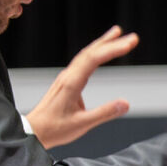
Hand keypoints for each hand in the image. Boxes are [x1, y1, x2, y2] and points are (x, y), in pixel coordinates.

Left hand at [25, 26, 137, 146]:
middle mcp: (68, 76)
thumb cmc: (55, 129)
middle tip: (132, 38)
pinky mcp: (66, 81)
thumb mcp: (82, 124)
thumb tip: (125, 103)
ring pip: (85, 54)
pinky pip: (82, 61)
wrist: (34, 131)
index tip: (129, 44)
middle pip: (90, 52)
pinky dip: (94, 52)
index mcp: (71, 84)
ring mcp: (66, 77)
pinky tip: (100, 52)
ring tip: (117, 34)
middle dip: (112, 42)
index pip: (93, 59)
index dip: (112, 49)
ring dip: (102, 43)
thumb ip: (104, 113)